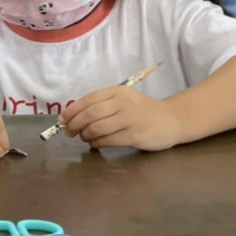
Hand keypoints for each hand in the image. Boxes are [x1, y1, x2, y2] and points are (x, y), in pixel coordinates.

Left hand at [60, 86, 179, 150]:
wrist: (172, 119)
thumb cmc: (142, 110)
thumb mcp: (123, 100)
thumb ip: (102, 105)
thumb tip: (72, 116)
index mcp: (117, 91)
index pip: (88, 100)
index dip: (72, 111)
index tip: (62, 120)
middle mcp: (123, 103)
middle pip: (90, 114)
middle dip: (75, 125)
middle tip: (69, 132)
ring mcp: (129, 119)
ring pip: (97, 128)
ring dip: (85, 135)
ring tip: (84, 138)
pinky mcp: (134, 135)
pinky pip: (108, 140)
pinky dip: (97, 143)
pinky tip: (96, 144)